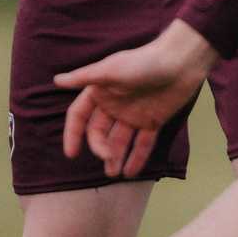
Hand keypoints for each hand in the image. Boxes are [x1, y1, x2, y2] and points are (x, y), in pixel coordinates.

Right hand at [53, 20, 216, 177]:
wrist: (180, 62)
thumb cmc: (144, 61)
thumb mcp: (111, 69)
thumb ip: (85, 77)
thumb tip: (57, 80)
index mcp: (101, 91)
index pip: (80, 115)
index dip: (73, 134)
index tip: (72, 153)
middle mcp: (114, 104)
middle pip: (100, 132)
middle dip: (101, 148)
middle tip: (107, 159)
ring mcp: (133, 114)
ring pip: (120, 141)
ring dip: (116, 157)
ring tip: (115, 174)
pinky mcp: (153, 120)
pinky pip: (142, 143)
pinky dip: (137, 158)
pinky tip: (131, 173)